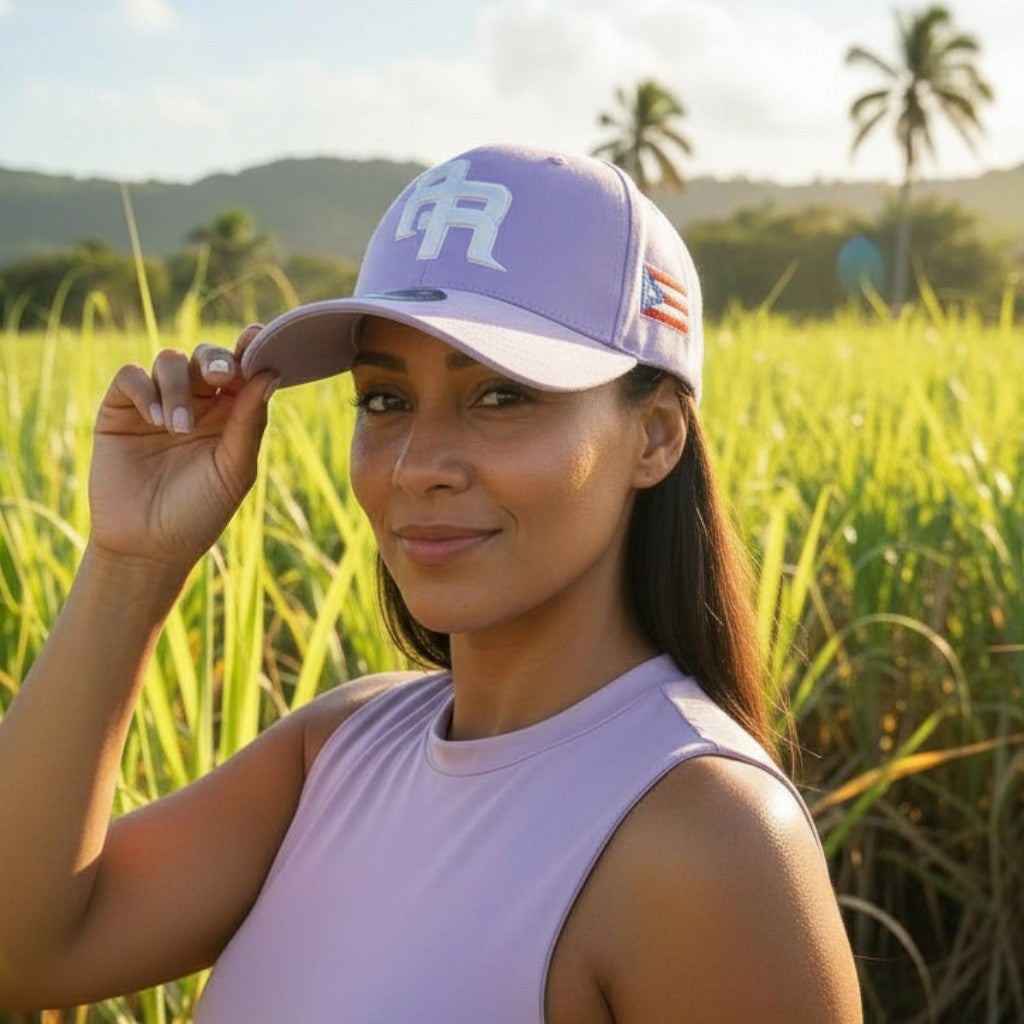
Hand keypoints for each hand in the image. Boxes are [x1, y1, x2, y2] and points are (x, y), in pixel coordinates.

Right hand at [89, 325, 277, 572]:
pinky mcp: (120, 409)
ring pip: (170, 361)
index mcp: (232, 414)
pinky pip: (131, 376)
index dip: (251, 349)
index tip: (258, 337)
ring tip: (178, 428)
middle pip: (207, 356)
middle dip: (215, 359)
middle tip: (221, 376)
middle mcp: (198, 402)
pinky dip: (144, 389)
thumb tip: (271, 374)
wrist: (148, 546)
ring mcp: (158, 403)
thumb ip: (250, 422)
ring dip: (178, 388)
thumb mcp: (234, 469)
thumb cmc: (200, 512)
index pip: (244, 370)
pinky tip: (156, 420)